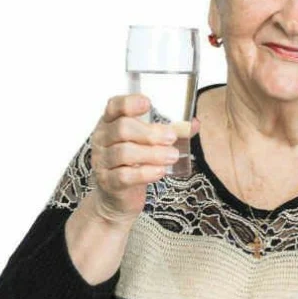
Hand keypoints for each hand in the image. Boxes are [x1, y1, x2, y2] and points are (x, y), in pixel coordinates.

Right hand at [89, 94, 199, 226]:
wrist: (117, 195)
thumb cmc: (133, 161)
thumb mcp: (148, 142)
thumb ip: (170, 130)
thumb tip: (193, 124)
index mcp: (111, 122)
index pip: (114, 105)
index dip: (129, 103)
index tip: (148, 103)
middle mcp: (102, 138)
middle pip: (122, 128)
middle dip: (150, 132)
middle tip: (171, 137)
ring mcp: (102, 161)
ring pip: (124, 153)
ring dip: (152, 153)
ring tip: (172, 156)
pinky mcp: (108, 182)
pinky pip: (124, 176)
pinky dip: (145, 173)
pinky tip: (160, 172)